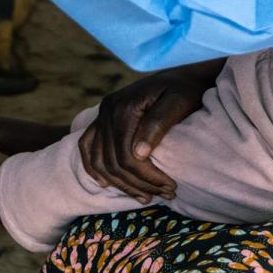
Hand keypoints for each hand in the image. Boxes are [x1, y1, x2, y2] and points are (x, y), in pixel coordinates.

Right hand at [77, 64, 218, 200]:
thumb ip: (158, 124)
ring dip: (121, 184)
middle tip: (166, 195)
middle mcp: (108, 109)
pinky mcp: (102, 118)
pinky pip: (87, 146)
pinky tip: (107, 184)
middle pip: (114, 162)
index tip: (171, 188)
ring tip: (146, 197)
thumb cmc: (185, 89)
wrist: (182, 76)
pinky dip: (93, 167)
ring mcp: (102, 114)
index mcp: (125, 106)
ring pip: (101, 160)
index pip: (128, 155)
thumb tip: (138, 155)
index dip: (148, 177)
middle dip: (139, 184)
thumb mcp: (179, 102)